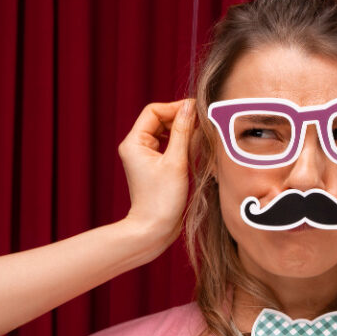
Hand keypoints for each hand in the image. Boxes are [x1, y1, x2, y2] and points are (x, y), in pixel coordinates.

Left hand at [119, 99, 194, 255]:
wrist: (154, 228)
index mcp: (134, 142)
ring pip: (165, 132)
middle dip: (180, 119)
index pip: (154, 111)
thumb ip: (183, 132)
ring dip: (183, 132)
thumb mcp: (176, 162)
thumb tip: (190, 107)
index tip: (196, 111)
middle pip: (160, 120)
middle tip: (202, 123)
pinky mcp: (154, 166)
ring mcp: (144, 156)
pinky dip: (182, 144)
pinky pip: (168, 146)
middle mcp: (135, 146)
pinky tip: (195, 149)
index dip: (175, 108)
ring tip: (200, 137)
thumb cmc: (162, 199)